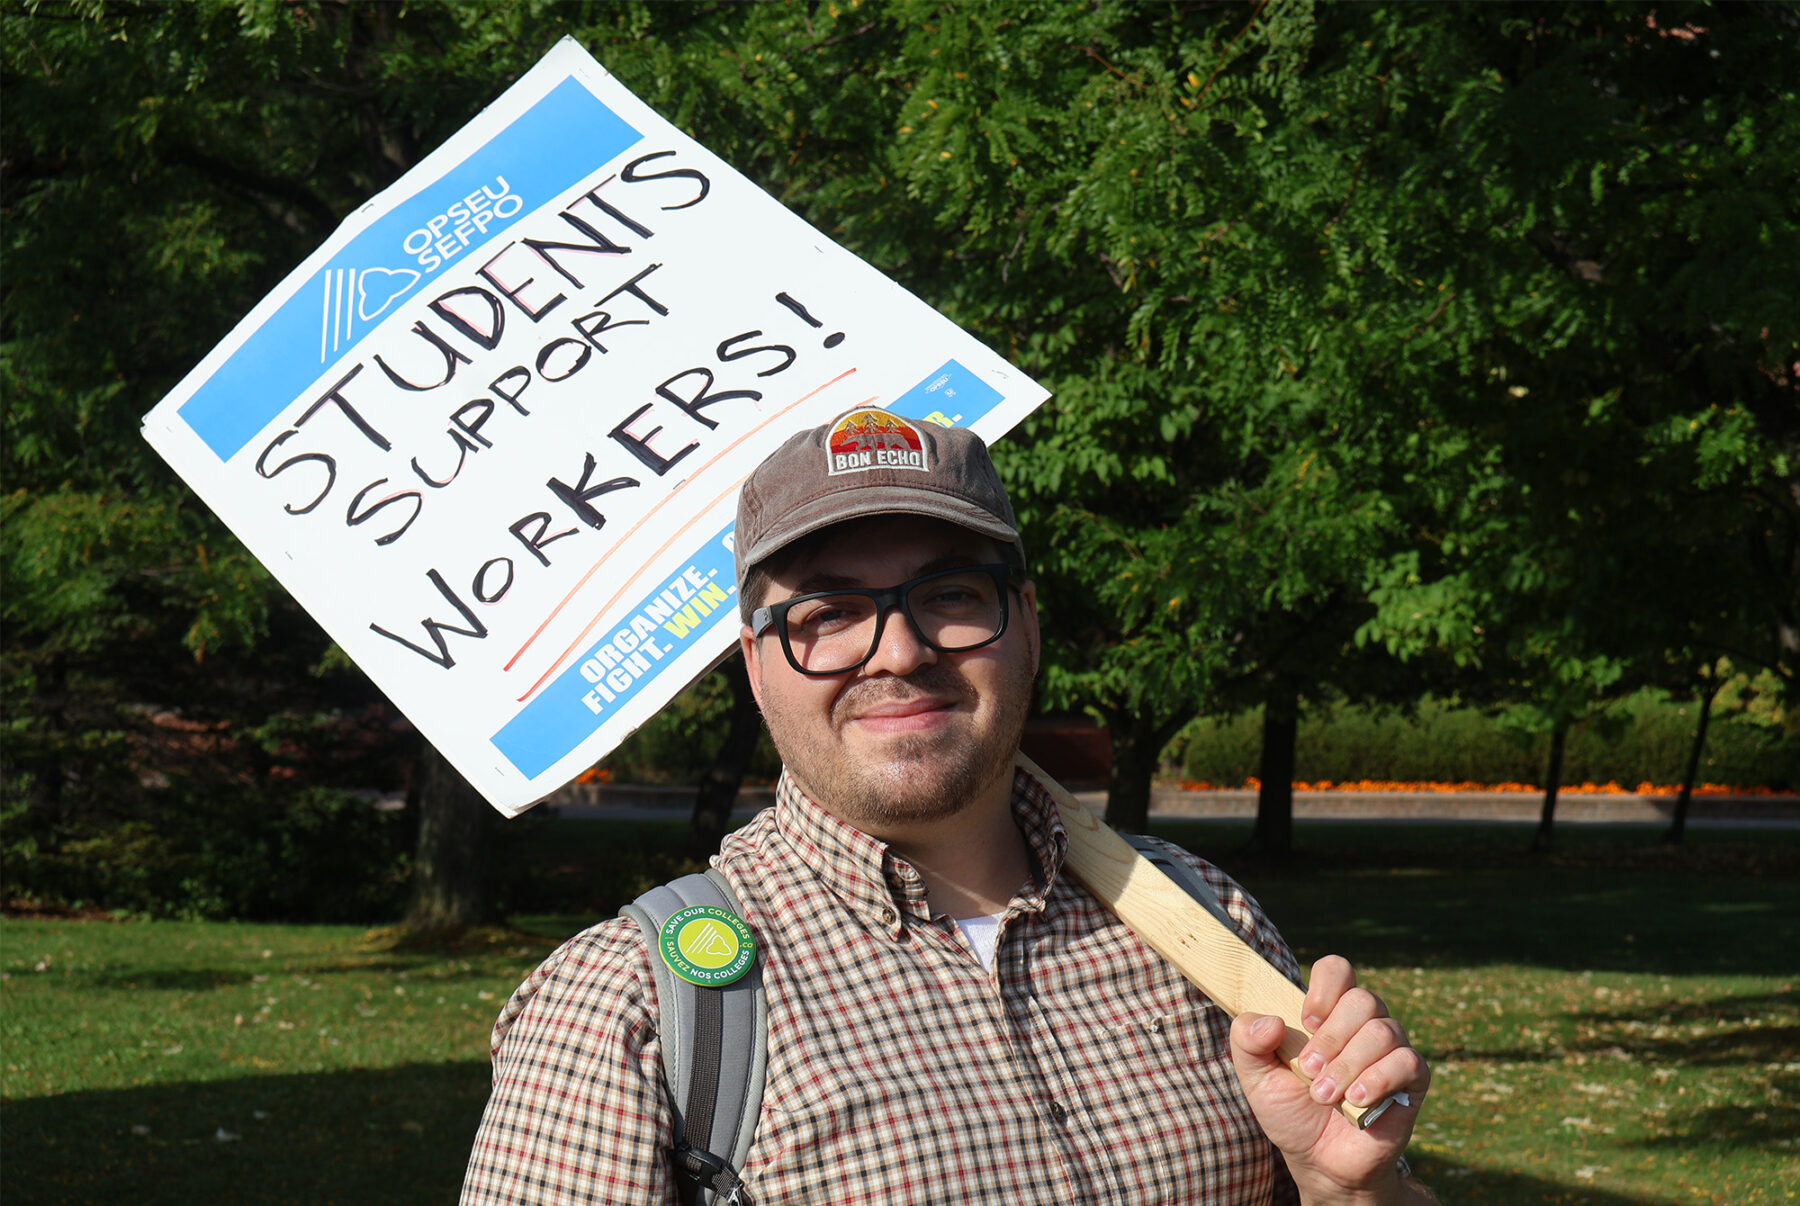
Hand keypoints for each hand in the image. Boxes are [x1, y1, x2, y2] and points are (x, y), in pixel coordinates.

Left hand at [1229, 956, 1430, 1203]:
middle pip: (1363, 999)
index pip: (1337, 969)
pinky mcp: (1413, 1080)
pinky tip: (1354, 1101)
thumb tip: (1272, 1020)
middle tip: (1309, 1070)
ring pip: (1383, 1031)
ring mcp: (1391, 1050)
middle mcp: (1363, 1024)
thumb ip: (1246, 1041)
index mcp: (1328, 1013)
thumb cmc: (1289, 1111)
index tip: (1306, 1020)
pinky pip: (1407, 1062)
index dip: (1324, 988)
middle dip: (1331, 1038)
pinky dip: (1377, 1080)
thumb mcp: (1255, 1076)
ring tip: (1324, 1095)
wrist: (1319, 1161)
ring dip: (1348, 1065)